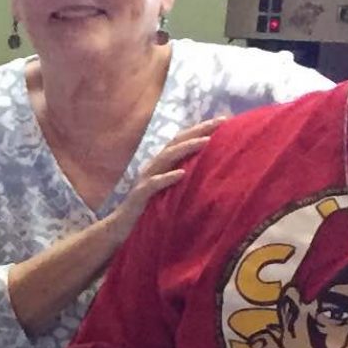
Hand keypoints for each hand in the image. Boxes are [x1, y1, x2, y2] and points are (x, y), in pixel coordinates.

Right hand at [102, 122, 210, 247]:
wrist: (122, 228)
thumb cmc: (151, 209)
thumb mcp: (171, 189)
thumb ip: (185, 176)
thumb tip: (213, 169)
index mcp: (162, 164)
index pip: (182, 140)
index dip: (201, 128)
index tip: (225, 120)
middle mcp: (154, 166)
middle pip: (176, 142)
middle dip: (198, 130)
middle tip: (220, 122)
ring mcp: (146, 180)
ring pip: (166, 158)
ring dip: (186, 148)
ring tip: (205, 141)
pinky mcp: (139, 196)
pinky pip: (153, 184)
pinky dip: (167, 178)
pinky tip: (181, 174)